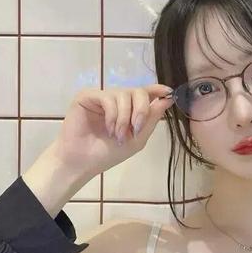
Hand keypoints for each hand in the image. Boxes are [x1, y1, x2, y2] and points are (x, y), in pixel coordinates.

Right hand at [52, 85, 175, 180]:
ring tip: (117, 136)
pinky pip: (108, 98)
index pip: (144, 94)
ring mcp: (102, 97)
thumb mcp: (137, 139)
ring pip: (124, 95)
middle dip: (142, 110)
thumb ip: (152, 119)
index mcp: (128, 110)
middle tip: (137, 128)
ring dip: (125, 118)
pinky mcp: (88, 96)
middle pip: (138, 91)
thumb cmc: (107, 154)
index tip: (168, 92)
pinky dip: (113, 116)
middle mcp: (116, 100)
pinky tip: (109, 129)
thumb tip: (168, 99)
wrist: (83, 162)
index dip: (157, 90)